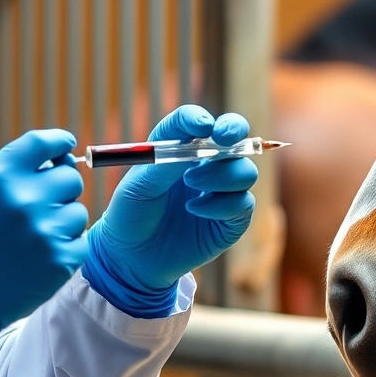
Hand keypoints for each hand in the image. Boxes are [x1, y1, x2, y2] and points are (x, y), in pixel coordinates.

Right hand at [0, 129, 88, 358]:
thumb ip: (5, 169)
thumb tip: (48, 157)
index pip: (43, 143)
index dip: (59, 141)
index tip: (65, 144)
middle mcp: (24, 199)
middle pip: (70, 177)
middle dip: (60, 187)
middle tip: (41, 204)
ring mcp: (44, 231)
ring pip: (78, 211)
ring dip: (62, 220)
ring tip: (33, 236)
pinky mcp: (59, 261)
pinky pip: (79, 242)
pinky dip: (65, 247)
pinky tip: (39, 256)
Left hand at [83, 106, 256, 303]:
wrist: (131, 257)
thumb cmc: (131, 215)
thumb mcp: (138, 185)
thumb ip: (165, 163)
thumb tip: (196, 143)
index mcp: (180, 148)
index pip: (196, 121)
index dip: (200, 119)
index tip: (200, 126)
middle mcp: (206, 164)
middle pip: (236, 136)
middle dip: (235, 130)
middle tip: (222, 137)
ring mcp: (221, 191)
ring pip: (245, 170)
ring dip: (221, 174)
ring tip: (191, 185)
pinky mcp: (232, 219)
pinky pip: (244, 203)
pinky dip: (221, 204)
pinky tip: (195, 210)